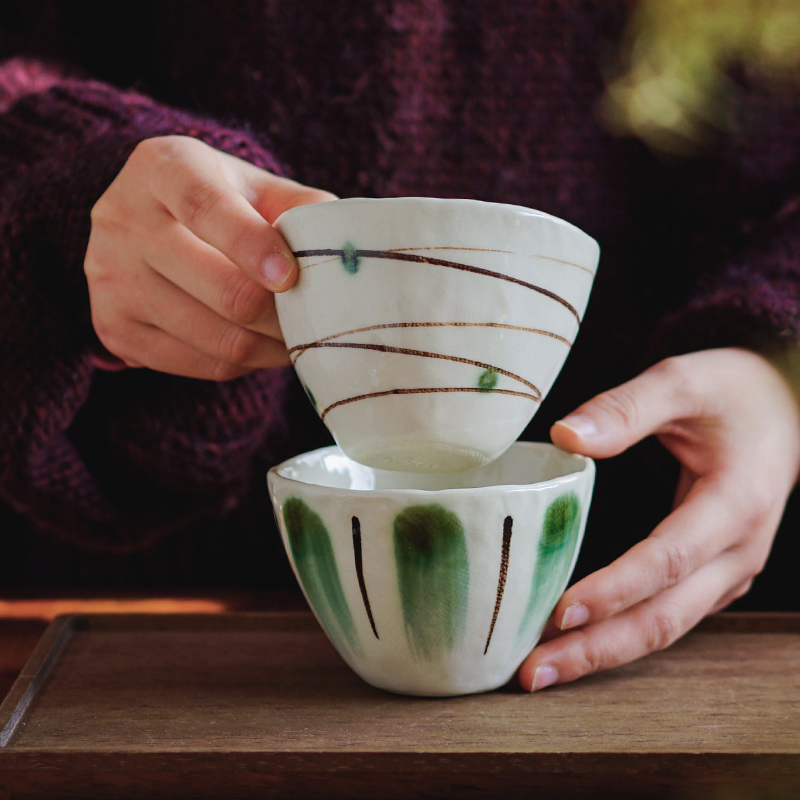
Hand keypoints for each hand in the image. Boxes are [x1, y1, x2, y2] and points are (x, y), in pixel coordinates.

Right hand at [85, 135, 334, 378]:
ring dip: (270, 348)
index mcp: (162, 168)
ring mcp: (109, 279)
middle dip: (281, 314)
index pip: (206, 207)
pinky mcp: (113, 329)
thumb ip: (301, 208)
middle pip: (219, 288)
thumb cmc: (219, 202)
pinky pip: (198, 365)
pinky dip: (243, 365)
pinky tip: (261, 348)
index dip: (253, 246)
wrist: (144, 224)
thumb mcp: (255, 186)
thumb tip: (346, 246)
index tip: (291, 277)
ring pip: (214, 337)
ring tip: (297, 338)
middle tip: (317, 320)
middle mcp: (122, 219)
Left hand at [518, 348, 799, 690]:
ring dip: (604, 652)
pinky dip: (622, 634)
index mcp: (737, 502)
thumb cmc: (731, 392)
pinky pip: (668, 615)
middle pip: (666, 616)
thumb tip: (563, 436)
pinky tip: (576, 642)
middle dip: (598, 648)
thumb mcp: (681, 382)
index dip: (616, 589)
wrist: (782, 407)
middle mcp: (739, 550)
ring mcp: (730, 570)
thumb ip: (624, 409)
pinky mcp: (713, 576)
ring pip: (666, 627)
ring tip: (541, 670)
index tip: (561, 611)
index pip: (670, 558)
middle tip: (533, 671)